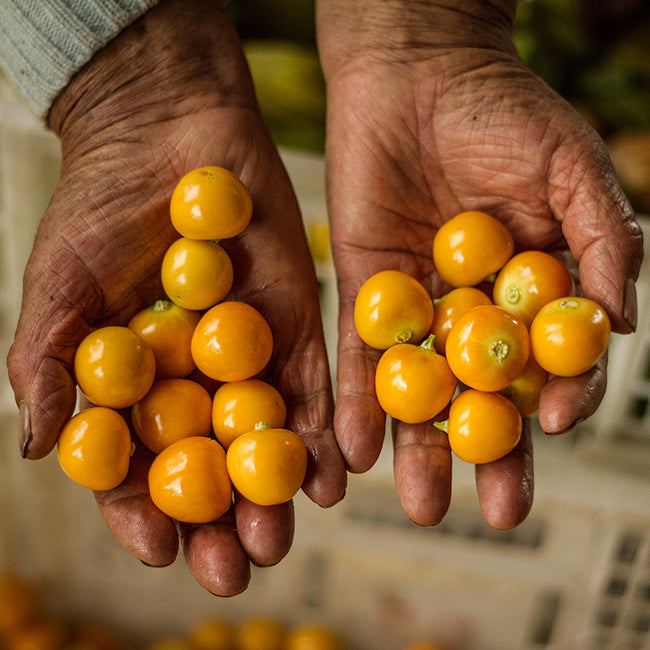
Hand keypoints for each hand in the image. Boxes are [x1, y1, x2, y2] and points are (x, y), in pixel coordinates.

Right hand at [7, 0, 345, 594]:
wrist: (168, 132)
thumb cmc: (100, 204)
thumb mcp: (61, 284)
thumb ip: (49, 365)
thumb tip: (43, 450)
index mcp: (132, 383)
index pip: (134, 463)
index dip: (143, 511)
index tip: (162, 551)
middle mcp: (194, 380)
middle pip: (207, 465)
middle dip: (220, 518)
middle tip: (237, 566)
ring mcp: (251, 355)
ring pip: (265, 439)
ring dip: (276, 491)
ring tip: (282, 536)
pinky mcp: (300, 325)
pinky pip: (315, 388)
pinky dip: (325, 433)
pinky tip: (333, 476)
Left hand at [317, 0, 642, 528]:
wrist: (416, 74)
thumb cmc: (503, 112)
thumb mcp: (573, 171)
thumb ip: (602, 246)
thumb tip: (623, 329)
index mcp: (529, 292)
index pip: (545, 364)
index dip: (552, 400)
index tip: (547, 429)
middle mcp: (471, 312)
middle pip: (480, 396)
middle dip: (485, 455)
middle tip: (489, 513)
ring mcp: (415, 307)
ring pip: (419, 391)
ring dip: (418, 448)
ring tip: (421, 503)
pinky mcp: (361, 292)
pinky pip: (358, 355)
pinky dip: (358, 401)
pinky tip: (358, 450)